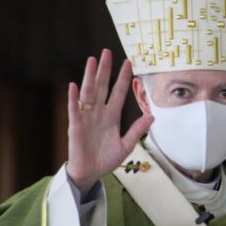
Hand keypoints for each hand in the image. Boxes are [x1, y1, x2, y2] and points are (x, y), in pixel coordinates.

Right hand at [65, 49, 153, 194]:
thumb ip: (137, 130)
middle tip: (106, 52)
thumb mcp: (126, 145)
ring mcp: (86, 118)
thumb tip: (152, 116)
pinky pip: (74, 110)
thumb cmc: (106, 159)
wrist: (90, 173)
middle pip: (102, 87)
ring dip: (89, 77)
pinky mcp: (75, 126)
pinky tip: (74, 86)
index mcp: (112, 117)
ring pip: (88, 93)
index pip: (118, 93)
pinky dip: (74, 98)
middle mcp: (99, 113)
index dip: (123, 78)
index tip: (128, 63)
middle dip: (105, 70)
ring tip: (92, 61)